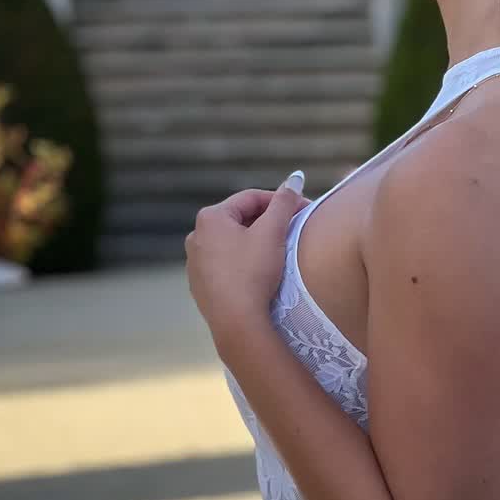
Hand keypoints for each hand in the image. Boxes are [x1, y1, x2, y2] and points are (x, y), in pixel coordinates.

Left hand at [185, 178, 311, 350]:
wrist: (237, 322)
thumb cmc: (253, 273)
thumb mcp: (273, 232)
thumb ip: (284, 202)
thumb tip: (295, 178)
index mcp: (210, 218)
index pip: (251, 199)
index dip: (281, 201)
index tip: (303, 210)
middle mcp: (196, 237)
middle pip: (240, 220)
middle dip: (267, 223)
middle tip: (293, 231)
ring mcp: (195, 264)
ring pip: (233, 244)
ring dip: (255, 243)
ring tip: (279, 253)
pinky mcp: (200, 287)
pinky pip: (226, 266)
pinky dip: (244, 264)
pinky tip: (260, 275)